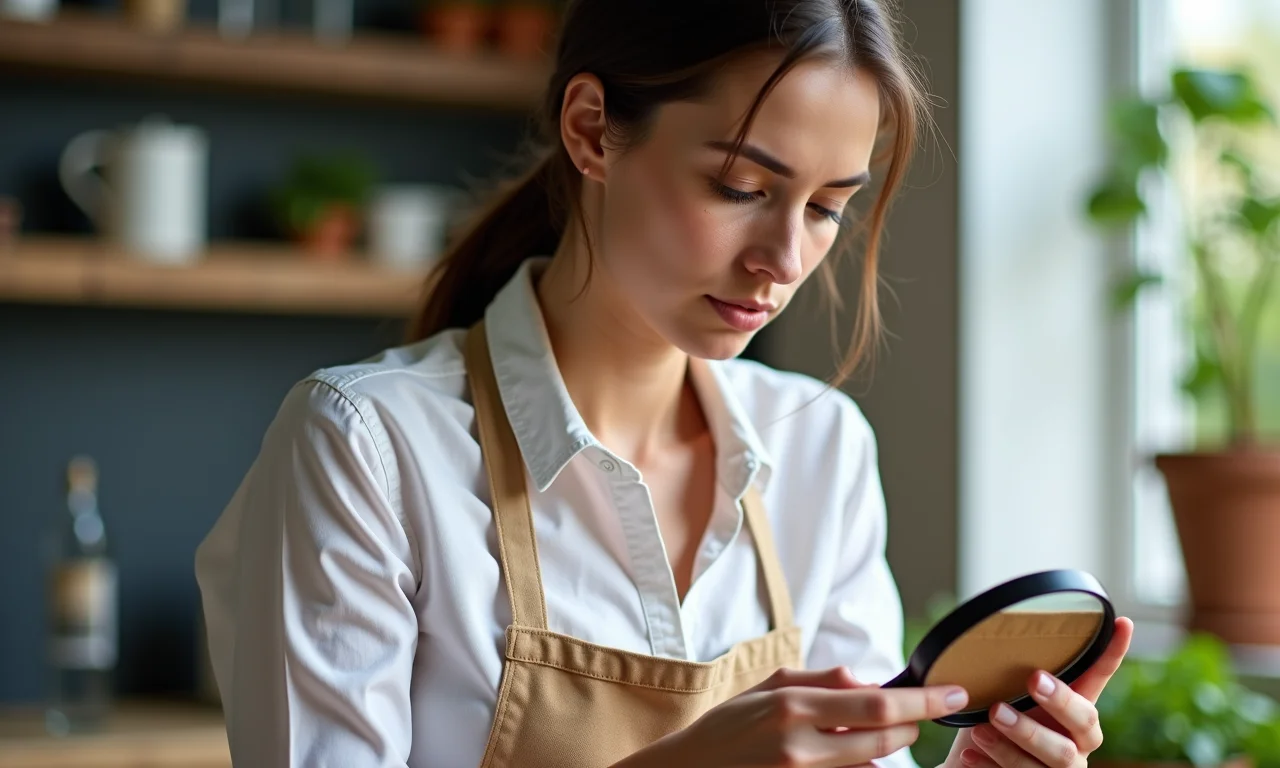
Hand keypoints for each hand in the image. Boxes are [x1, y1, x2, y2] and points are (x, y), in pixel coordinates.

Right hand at [614, 666, 970, 767]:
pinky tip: (835, 755)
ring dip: (880, 751)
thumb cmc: (727, 727)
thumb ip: (822, 680)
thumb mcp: (769, 687)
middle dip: (911, 726)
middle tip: (915, 715)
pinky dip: (857, 767)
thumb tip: (869, 680)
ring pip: (872, 767)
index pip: (878, 705)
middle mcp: (801, 748)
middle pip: (886, 741)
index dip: (924, 701)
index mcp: (793, 707)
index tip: (955, 695)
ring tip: (848, 736)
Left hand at [948, 617, 1133, 767]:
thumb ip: (1016, 676)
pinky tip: (969, 753)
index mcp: (1075, 713)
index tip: (1122, 623)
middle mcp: (1077, 743)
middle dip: (1060, 702)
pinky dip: (991, 765)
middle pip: (1084, 723)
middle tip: (1033, 680)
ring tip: (983, 724)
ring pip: (1052, 758)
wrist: (980, 766)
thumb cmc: (1000, 725)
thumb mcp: (1008, 697)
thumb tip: (997, 630)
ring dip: (1018, 738)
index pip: (1099, 677)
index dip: (1113, 653)